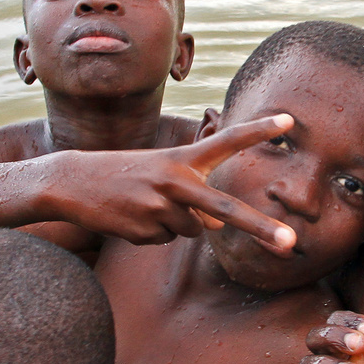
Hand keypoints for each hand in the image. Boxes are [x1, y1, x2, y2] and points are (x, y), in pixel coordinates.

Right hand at [44, 114, 297, 252]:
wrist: (71, 182)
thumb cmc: (125, 175)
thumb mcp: (162, 174)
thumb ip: (196, 196)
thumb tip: (215, 229)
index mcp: (182, 158)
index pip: (227, 141)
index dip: (258, 130)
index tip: (289, 120)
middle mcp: (176, 181)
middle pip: (227, 210)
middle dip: (261, 228)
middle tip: (292, 242)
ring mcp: (160, 208)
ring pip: (192, 231)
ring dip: (175, 224)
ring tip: (144, 204)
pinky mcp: (144, 230)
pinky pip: (166, 240)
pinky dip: (154, 233)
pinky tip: (131, 217)